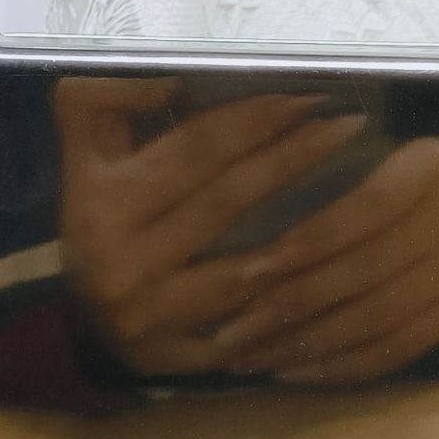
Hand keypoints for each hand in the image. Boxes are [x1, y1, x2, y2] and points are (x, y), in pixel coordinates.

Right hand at [54, 77, 366, 374]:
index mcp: (100, 202)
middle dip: (294, 156)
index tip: (308, 96)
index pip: (194, 150)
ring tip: (363, 191)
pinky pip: (249, 329)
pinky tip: (338, 270)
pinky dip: (291, 300)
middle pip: (228, 199)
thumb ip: (107, 100)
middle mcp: (120, 260)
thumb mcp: (85, 150)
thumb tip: (174, 80)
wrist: (76, 319)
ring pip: (246, 268)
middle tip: (350, 125)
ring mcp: (151, 316)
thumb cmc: (98, 216)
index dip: (253, 119)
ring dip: (309, 230)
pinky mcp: (176, 359)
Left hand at [208, 139, 438, 384]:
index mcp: (430, 173)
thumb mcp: (389, 155)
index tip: (249, 270)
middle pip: (362, 273)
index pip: (363, 211)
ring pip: (373, 320)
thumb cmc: (418, 178)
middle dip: (289, 306)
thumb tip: (258, 236)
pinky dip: (341, 366)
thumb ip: (338, 181)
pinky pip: (393, 351)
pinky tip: (295, 373)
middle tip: (230, 332)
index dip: (306, 242)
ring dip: (306, 345)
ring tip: (251, 359)